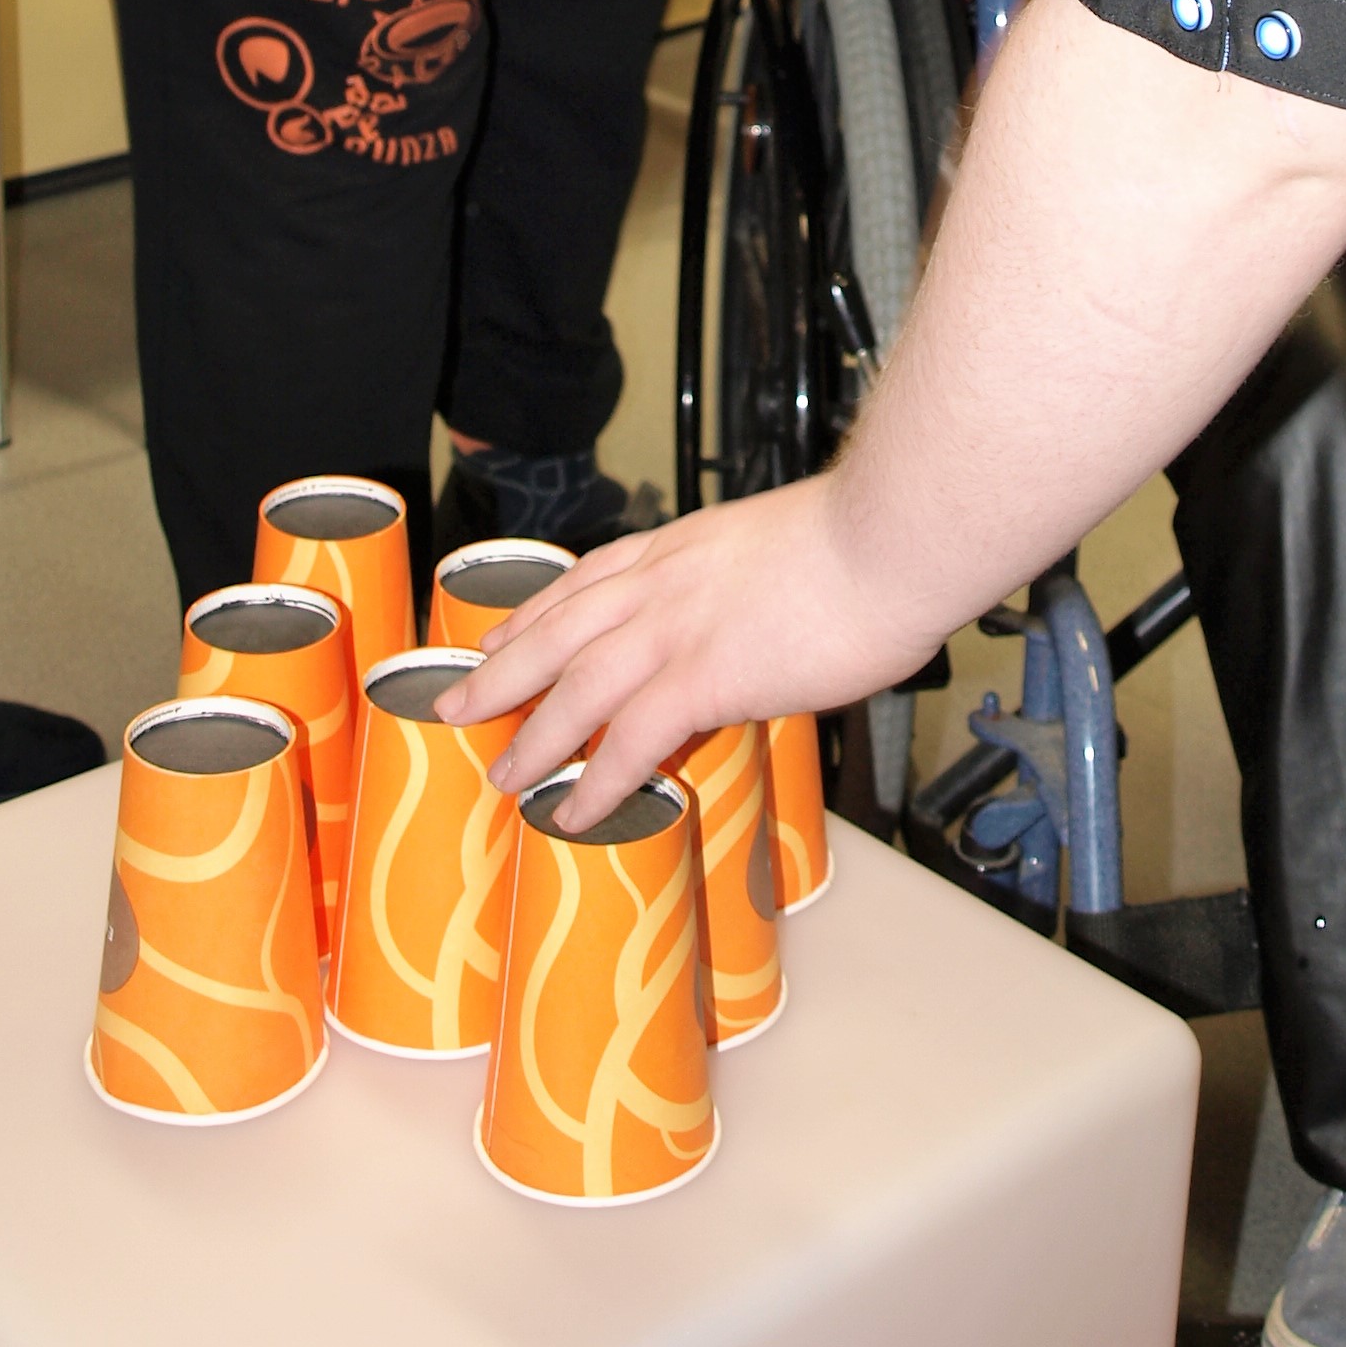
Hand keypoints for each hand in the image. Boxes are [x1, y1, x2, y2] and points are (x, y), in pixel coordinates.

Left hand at [459, 479, 931, 826]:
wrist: (891, 535)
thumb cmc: (866, 541)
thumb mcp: (785, 545)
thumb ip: (752, 583)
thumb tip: (758, 620)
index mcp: (685, 545)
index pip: (589, 577)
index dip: (538, 610)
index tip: (501, 631)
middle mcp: (665, 581)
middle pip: (558, 629)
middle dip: (500, 669)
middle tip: (454, 701)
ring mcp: (677, 628)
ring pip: (575, 687)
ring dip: (531, 736)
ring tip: (501, 776)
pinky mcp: (704, 676)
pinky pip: (630, 740)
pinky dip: (596, 782)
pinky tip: (574, 812)